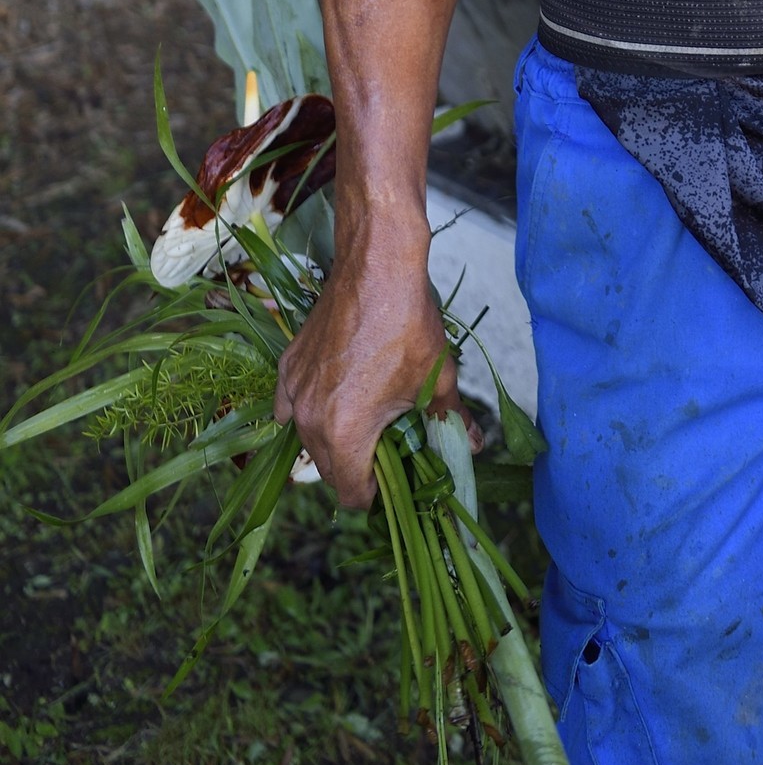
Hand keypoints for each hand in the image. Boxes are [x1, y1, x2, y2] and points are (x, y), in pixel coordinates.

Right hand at [275, 229, 480, 507]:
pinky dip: (307, 409)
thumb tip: (472, 445)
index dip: (376, 496)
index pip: (351, 494)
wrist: (376, 269)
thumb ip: (450, 420)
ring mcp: (293, 392)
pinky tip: (333, 396)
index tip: (394, 482)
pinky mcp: (287, 366)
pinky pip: (289, 406)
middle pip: (328, 470)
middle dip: (356, 467)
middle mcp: (309, 420)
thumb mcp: (437, 378)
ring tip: (365, 419)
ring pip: (308, 438)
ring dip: (332, 439)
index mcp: (345, 434)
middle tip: (386, 449)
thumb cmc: (408, 325)